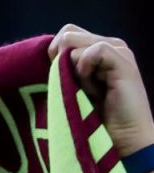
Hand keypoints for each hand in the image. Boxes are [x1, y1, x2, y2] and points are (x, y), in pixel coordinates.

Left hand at [50, 25, 153, 154]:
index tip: (61, 79)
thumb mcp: (71, 84)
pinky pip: (94, 50)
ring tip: (88, 89)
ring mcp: (119, 50)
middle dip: (59, 58)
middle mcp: (110, 44)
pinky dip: (85, 69)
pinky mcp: (123, 61)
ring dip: (72, 68)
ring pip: (74, 41)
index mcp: (97, 48)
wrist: (121, 139)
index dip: (54, 53)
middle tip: (73, 83)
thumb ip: (62, 64)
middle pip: (67, 32)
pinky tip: (94, 88)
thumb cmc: (92, 115)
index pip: (66, 34)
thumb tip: (48, 49)